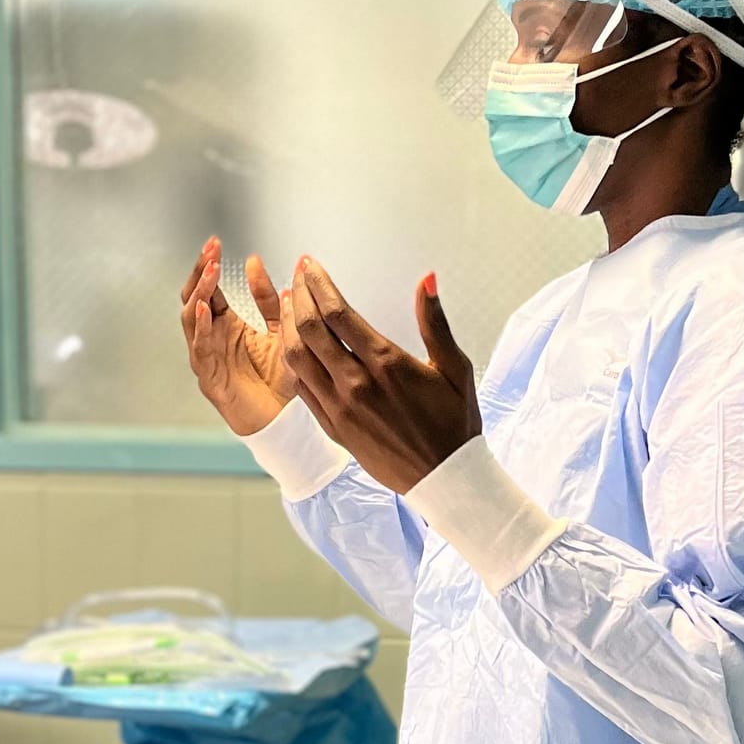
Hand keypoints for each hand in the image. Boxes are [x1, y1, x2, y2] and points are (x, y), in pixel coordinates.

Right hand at [180, 237, 294, 435]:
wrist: (288, 420)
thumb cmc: (282, 379)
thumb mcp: (281, 329)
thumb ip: (267, 298)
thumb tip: (254, 262)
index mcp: (226, 325)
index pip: (209, 288)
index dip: (208, 265)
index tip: (215, 242)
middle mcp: (212, 338)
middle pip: (194, 297)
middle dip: (200, 272)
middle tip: (210, 250)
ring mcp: (207, 357)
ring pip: (191, 319)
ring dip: (200, 293)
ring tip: (211, 272)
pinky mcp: (209, 377)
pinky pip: (199, 348)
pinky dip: (201, 327)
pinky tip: (205, 308)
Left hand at [282, 259, 479, 493]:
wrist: (444, 479)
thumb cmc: (455, 423)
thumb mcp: (454, 368)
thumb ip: (435, 322)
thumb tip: (427, 280)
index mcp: (385, 363)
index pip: (338, 313)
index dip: (319, 284)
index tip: (310, 265)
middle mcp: (356, 383)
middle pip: (310, 328)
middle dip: (298, 295)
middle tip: (296, 276)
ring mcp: (340, 407)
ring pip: (297, 357)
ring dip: (288, 325)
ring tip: (289, 303)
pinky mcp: (333, 427)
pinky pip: (301, 387)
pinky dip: (293, 360)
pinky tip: (294, 344)